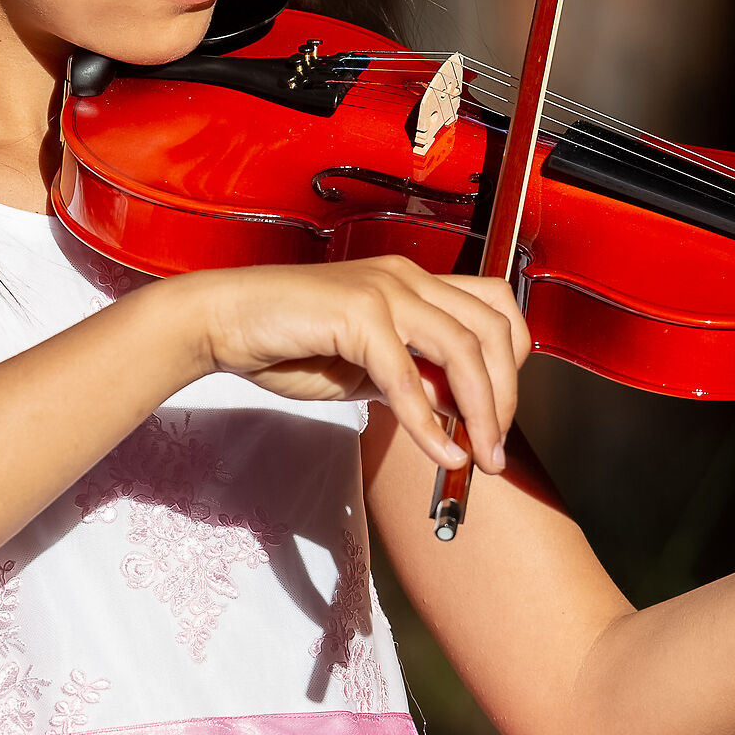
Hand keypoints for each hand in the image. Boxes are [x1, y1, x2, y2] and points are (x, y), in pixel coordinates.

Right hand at [173, 257, 530, 476]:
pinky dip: (429, 423)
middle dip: (506, 395)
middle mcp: (407, 277)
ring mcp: (384, 289)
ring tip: (479, 457)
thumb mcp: (366, 369)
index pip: (494, 309)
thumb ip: (413, 380)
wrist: (222, 322)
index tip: (500, 416)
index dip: (511, 364)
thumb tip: (457, 410)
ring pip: (463, 348)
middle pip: (492, 329)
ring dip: (482, 412)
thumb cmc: (286, 341)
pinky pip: (407, 377)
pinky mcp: (358, 313)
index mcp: (413, 282)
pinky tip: (439, 452)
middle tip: (496, 447)